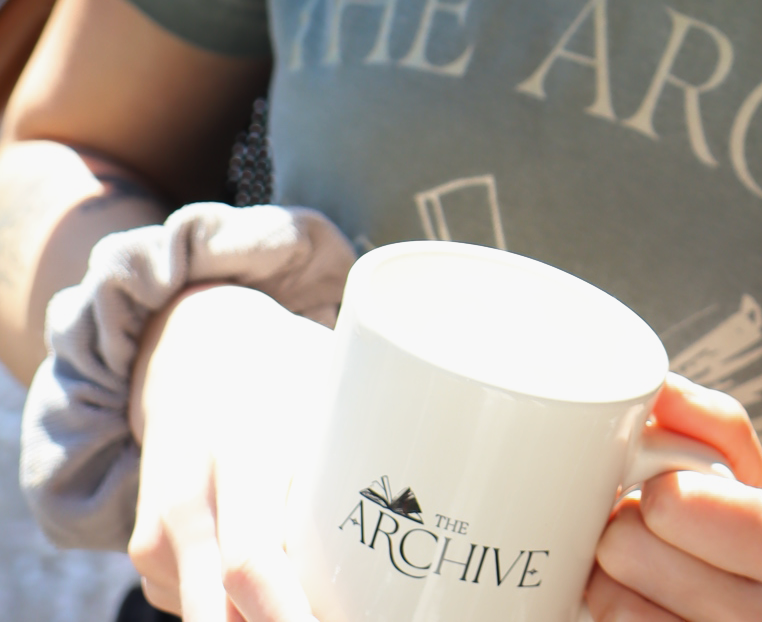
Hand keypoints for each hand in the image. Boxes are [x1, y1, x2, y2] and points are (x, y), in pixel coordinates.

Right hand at [128, 282, 330, 621]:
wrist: (189, 347)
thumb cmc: (282, 368)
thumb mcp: (328, 383)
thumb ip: (362, 446)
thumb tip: (432, 508)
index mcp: (242, 447)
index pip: (254, 561)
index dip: (292, 617)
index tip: (346, 619)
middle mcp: (190, 496)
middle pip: (221, 611)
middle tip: (348, 617)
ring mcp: (159, 531)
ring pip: (212, 617)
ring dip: (265, 620)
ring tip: (333, 601)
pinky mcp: (148, 553)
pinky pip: (202, 607)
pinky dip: (244, 610)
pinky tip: (284, 580)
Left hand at [587, 375, 761, 621]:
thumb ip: (718, 428)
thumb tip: (657, 386)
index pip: (672, 501)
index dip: (659, 485)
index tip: (672, 488)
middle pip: (626, 548)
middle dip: (633, 525)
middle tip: (660, 530)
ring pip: (607, 598)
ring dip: (619, 574)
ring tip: (656, 569)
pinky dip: (621, 610)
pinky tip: (651, 603)